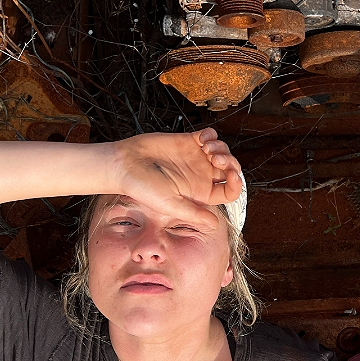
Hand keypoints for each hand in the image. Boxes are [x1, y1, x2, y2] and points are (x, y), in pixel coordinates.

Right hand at [111, 129, 242, 229]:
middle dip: (230, 162)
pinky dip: (211, 135)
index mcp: (200, 193)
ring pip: (222, 151)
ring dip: (221, 147)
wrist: (124, 165)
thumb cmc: (142, 188)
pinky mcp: (187, 142)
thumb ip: (194, 213)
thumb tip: (214, 225)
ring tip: (207, 149)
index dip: (236, 184)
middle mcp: (201, 176)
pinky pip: (209, 136)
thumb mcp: (170, 204)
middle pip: (230, 169)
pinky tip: (201, 139)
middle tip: (217, 159)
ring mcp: (195, 158)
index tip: (231, 175)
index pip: (229, 191)